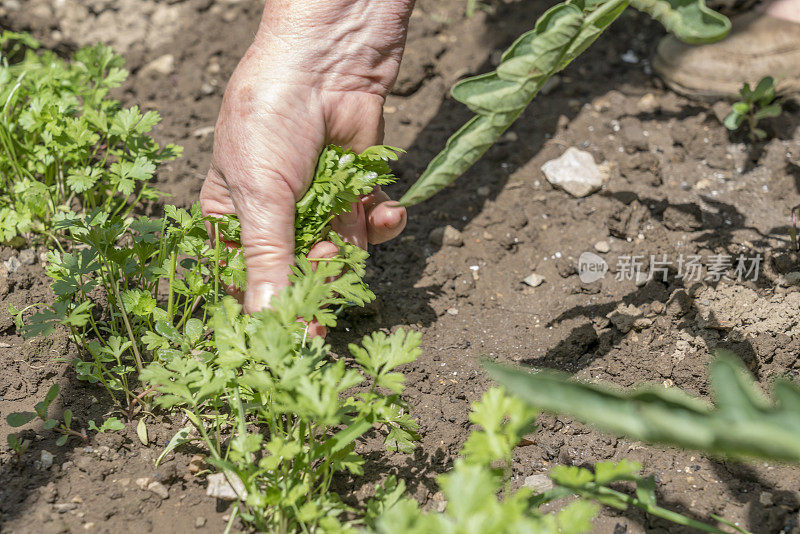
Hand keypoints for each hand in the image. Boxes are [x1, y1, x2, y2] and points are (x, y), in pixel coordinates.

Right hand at [200, 0, 413, 329]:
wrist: (329, 58)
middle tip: (326, 301)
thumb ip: (268, 259)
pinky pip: (370, 228)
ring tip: (351, 229)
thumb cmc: (271, 117)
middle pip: (296, 274)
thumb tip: (267, 319)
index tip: (289, 340)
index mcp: (230, 214)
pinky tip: (388, 213)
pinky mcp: (355, 192)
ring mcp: (317, 204)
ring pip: (338, 256)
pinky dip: (383, 225)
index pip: (245, 277)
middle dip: (316, 283)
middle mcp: (274, 214)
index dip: (267, 308)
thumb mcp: (260, 193)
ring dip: (350, 251)